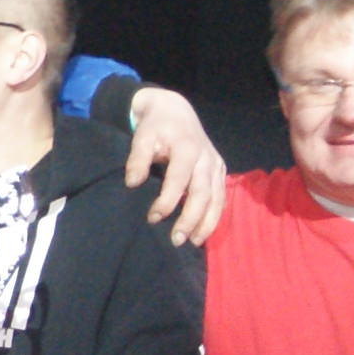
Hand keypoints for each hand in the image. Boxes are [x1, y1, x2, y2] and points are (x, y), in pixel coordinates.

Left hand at [122, 87, 227, 244]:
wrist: (176, 112)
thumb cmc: (156, 127)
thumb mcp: (142, 137)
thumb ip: (137, 159)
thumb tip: (132, 183)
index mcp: (187, 148)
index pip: (179, 179)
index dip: (168, 201)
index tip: (152, 218)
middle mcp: (206, 158)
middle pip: (202, 193)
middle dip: (191, 219)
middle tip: (176, 240)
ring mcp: (216, 165)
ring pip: (217, 198)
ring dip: (207, 222)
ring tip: (193, 242)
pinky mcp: (220, 171)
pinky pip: (221, 196)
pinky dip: (214, 215)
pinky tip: (203, 231)